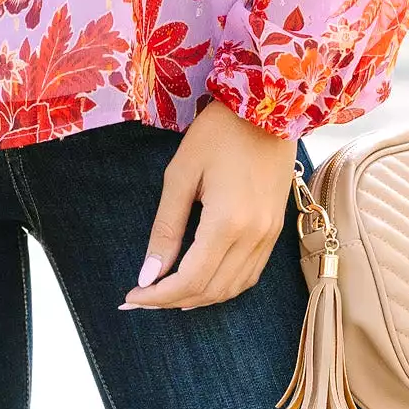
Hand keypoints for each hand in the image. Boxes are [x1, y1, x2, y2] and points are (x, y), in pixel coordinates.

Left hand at [121, 101, 297, 312]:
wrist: (270, 108)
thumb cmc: (218, 134)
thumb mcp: (180, 176)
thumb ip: (166, 229)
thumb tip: (149, 274)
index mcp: (226, 222)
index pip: (189, 279)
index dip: (157, 296)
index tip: (132, 296)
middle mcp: (253, 236)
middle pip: (210, 290)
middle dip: (172, 301)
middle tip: (142, 298)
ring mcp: (269, 235)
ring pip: (233, 288)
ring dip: (198, 299)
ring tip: (167, 294)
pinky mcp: (276, 230)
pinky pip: (250, 274)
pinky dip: (224, 287)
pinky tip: (202, 282)